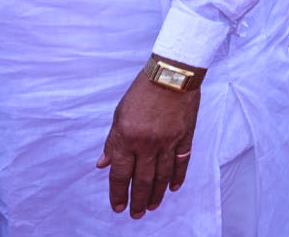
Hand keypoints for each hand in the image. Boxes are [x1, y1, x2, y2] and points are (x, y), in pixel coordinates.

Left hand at [96, 68, 200, 218]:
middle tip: (136, 214)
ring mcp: (168, 141)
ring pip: (162, 176)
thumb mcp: (119, 114)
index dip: (118, 193)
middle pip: (142, 180)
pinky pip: (181, 162)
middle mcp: (147, 144)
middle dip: (137, 200)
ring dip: (156, 194)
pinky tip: (173, 188)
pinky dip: (178, 177)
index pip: (120, 174)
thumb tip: (104, 163)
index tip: (117, 207)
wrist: (172, 73)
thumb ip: (113, 142)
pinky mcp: (185, 136)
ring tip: (152, 206)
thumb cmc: (142, 90)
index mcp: (126, 138)